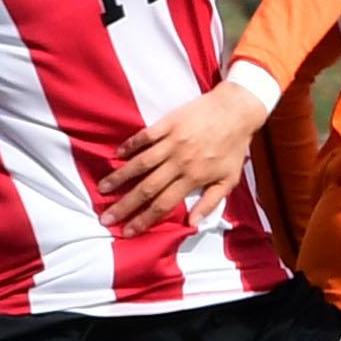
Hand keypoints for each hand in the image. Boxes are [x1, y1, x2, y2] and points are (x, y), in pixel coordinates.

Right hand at [105, 78, 270, 234]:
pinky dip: (131, 145)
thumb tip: (193, 222)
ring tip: (102, 189)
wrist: (238, 110)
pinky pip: (145, 136)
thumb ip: (211, 202)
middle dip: (125, 205)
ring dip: (120, 177)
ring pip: (141, 163)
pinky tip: (117, 154)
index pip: (163, 204)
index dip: (143, 220)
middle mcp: (180, 162)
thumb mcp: (229, 179)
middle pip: (147, 188)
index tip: (127, 231)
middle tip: (106, 217)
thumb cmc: (234, 146)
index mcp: (194, 178)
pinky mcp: (168, 123)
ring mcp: (172, 142)